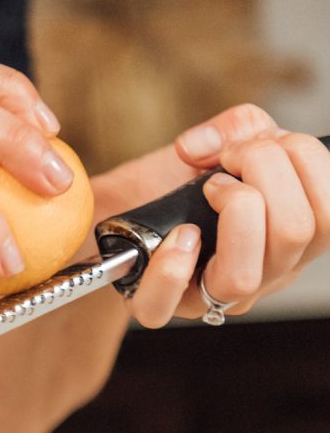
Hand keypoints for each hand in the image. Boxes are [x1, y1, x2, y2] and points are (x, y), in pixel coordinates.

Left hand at [92, 104, 329, 327]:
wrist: (130, 202)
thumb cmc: (187, 181)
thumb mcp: (227, 142)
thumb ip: (242, 127)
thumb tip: (216, 146)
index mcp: (293, 240)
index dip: (302, 159)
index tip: (257, 144)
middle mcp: (264, 275)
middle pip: (296, 233)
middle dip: (265, 168)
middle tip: (228, 159)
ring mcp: (214, 296)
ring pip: (243, 275)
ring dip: (230, 209)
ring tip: (209, 188)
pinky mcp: (160, 304)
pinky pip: (167, 305)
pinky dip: (171, 265)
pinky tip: (178, 233)